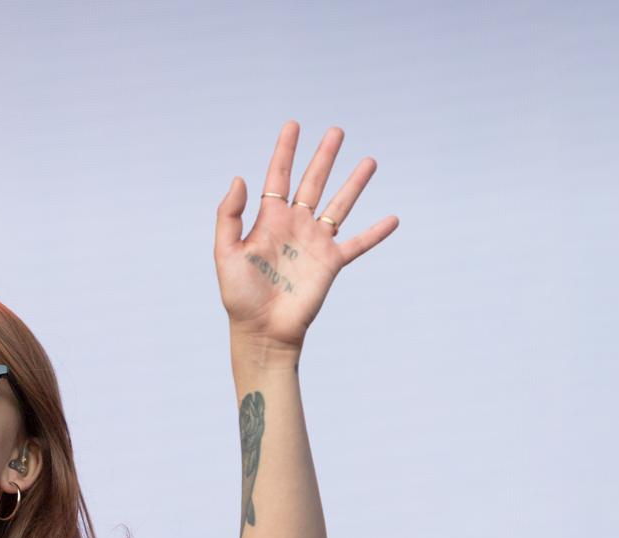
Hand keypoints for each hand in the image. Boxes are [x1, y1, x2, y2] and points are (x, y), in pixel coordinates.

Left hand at [214, 121, 397, 353]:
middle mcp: (294, 226)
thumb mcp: (225, 253)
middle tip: (337, 130)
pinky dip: (376, 232)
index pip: (277, 176)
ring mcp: (315, 243)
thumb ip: (230, 216)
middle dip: (324, 156)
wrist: (262, 330)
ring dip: (354, 183)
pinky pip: (359, 243)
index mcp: (268, 221)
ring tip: (370, 160)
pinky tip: (393, 218)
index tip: (293, 125)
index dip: (285, 150)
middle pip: (312, 182)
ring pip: (339, 205)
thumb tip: (240, 178)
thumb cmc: (239, 296)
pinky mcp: (331, 263)